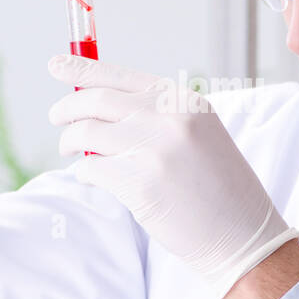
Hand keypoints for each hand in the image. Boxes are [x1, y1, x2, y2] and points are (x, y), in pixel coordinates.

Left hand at [47, 54, 298, 298]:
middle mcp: (169, 118)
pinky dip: (86, 173)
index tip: (56, 65)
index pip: (121, 76)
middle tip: (57, 118)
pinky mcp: (140, 184)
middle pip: (97, 101)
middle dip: (67, 109)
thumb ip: (155, 116)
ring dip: (71, 142)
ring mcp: (154, 150)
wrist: (242, 233)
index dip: (82, 70)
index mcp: (183, 101)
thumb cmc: (217, 187)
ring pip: (87, 134)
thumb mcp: (198, 134)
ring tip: (73, 152)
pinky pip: (92, 169)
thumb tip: (97, 107)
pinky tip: (95, 177)